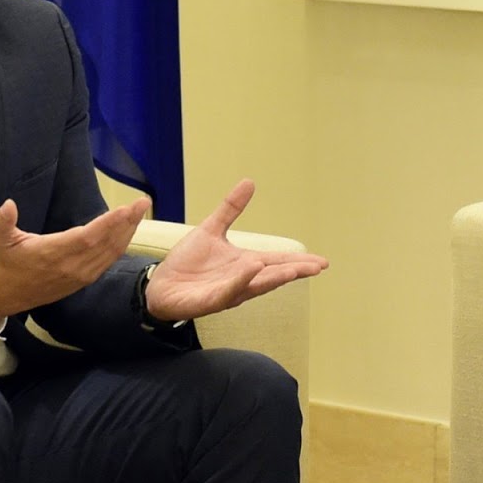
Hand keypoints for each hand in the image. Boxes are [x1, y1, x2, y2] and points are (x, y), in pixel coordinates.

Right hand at [0, 197, 150, 319]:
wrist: (4, 294)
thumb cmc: (4, 262)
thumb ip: (3, 221)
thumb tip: (8, 205)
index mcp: (53, 253)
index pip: (88, 237)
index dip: (109, 224)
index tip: (125, 209)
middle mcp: (71, 266)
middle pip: (106, 243)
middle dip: (127, 222)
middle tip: (142, 203)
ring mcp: (79, 275)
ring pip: (110, 253)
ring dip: (128, 233)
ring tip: (140, 212)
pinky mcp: (83, 280)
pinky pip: (107, 262)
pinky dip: (120, 246)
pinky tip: (128, 233)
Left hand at [143, 179, 328, 321]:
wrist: (160, 286)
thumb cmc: (187, 263)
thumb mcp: (211, 229)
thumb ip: (231, 209)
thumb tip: (249, 182)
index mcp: (245, 264)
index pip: (277, 262)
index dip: (299, 261)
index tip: (322, 262)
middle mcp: (242, 280)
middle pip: (274, 275)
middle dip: (295, 271)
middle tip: (317, 267)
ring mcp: (228, 292)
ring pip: (256, 285)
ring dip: (275, 278)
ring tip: (294, 270)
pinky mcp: (210, 301)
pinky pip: (229, 290)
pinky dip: (242, 280)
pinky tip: (253, 268)